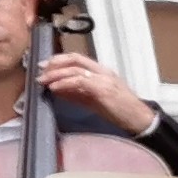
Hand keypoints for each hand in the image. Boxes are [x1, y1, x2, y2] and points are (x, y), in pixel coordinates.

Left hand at [39, 50, 156, 134]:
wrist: (138, 119)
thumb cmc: (118, 110)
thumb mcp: (93, 100)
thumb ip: (75, 93)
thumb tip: (56, 89)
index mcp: (101, 71)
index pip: (77, 59)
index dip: (59, 60)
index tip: (44, 66)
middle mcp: (102, 71)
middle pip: (75, 59)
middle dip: (54, 63)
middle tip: (40, 70)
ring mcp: (104, 79)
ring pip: (75, 69)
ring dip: (56, 74)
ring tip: (43, 80)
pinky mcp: (103, 89)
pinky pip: (80, 82)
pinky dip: (65, 83)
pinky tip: (55, 87)